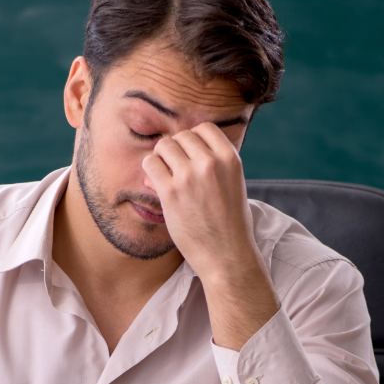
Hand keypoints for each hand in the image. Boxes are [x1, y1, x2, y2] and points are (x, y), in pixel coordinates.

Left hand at [142, 123, 278, 349]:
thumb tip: (182, 146)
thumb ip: (214, 163)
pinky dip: (150, 171)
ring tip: (166, 176)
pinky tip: (157, 184)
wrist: (227, 255)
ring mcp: (189, 176)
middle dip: (176, 150)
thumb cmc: (230, 222)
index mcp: (230, 159)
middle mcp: (210, 163)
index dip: (194, 139)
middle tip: (176, 170)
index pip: (204, 128)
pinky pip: (150, 164)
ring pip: (164, 146)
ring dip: (161, 158)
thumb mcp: (233, 184)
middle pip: (181, 136)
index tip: (191, 156)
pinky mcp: (171, 192)